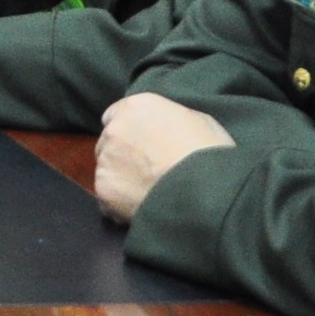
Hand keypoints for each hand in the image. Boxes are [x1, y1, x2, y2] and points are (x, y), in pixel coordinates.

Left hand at [91, 92, 233, 222]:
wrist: (205, 192)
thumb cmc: (210, 154)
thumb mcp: (197, 121)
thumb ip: (169, 120)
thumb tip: (163, 131)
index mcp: (136, 107)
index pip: (116, 115)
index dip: (129, 132)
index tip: (141, 146)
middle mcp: (114, 129)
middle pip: (108, 142)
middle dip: (122, 155)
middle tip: (146, 171)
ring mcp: (106, 159)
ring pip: (106, 169)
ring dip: (120, 179)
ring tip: (147, 193)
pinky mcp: (104, 188)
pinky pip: (106, 196)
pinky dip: (119, 204)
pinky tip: (140, 208)